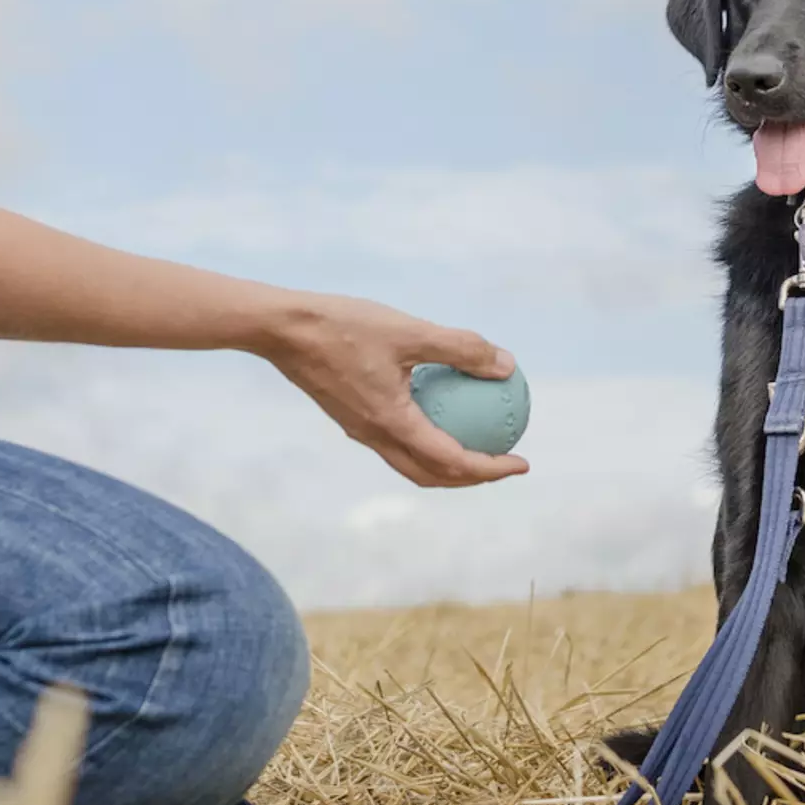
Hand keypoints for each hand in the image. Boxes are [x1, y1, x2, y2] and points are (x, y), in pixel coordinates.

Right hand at [258, 294, 527, 487]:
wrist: (282, 329)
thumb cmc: (344, 326)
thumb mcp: (410, 331)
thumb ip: (460, 349)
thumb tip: (506, 365)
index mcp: (392, 424)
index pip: (453, 462)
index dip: (492, 468)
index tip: (522, 462)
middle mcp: (375, 436)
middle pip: (432, 475)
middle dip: (472, 478)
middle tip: (504, 461)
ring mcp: (359, 429)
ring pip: (411, 462)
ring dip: (446, 463)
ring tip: (475, 443)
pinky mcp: (350, 416)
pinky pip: (395, 440)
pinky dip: (424, 438)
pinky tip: (436, 407)